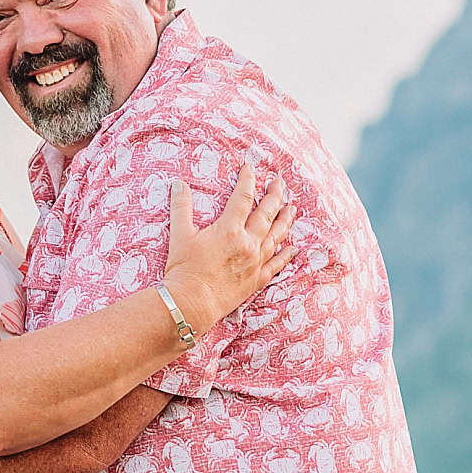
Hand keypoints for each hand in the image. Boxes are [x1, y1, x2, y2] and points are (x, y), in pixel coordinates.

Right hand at [161, 162, 292, 333]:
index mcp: (229, 229)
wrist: (192, 303)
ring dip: (285, 220)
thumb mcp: (179, 235)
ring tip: (292, 208)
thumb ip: (181, 207)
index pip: (243, 197)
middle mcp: (248, 243)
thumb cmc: (184, 269)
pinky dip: (286, 254)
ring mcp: (255, 262)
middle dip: (274, 195)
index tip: (250, 168)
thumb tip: (178, 184)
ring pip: (276, 236)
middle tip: (279, 182)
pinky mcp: (257, 280)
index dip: (247, 180)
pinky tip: (292, 248)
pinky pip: (277, 264)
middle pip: (266, 214)